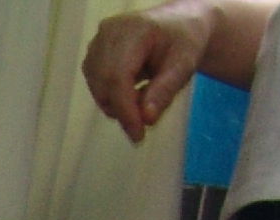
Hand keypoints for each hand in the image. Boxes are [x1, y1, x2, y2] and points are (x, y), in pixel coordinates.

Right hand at [83, 2, 213, 141]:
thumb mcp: (185, 64)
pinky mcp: (94, 54)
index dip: (125, 109)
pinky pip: (97, 85)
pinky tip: (134, 91)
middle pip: (104, 84)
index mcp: (133, 29)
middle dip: (123, 110)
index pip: (118, 76)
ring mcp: (97, 42)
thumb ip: (165, 90)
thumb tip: (146, 119)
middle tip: (144, 123)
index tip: (137, 135)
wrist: (180, 23)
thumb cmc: (185, 40)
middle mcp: (108, 33)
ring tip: (144, 98)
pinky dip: (113, 97)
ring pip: (97, 88)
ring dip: (118, 104)